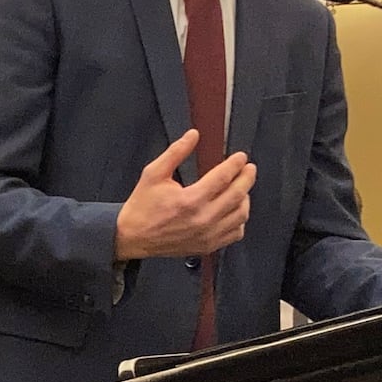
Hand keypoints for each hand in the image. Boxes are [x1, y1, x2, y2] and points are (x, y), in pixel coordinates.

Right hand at [114, 130, 255, 259]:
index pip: (223, 178)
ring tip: (241, 188)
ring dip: (245, 198)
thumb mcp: (153, 174)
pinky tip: (234, 210)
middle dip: (247, 177)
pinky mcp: (208, 245)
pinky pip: (235, 233)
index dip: (235, 164)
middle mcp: (202, 219)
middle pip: (238, 195)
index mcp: (190, 200)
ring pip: (240, 214)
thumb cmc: (142, 207)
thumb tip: (193, 136)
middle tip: (248, 168)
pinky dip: (240, 220)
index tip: (240, 157)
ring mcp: (207, 235)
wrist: (133, 236)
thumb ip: (175, 152)